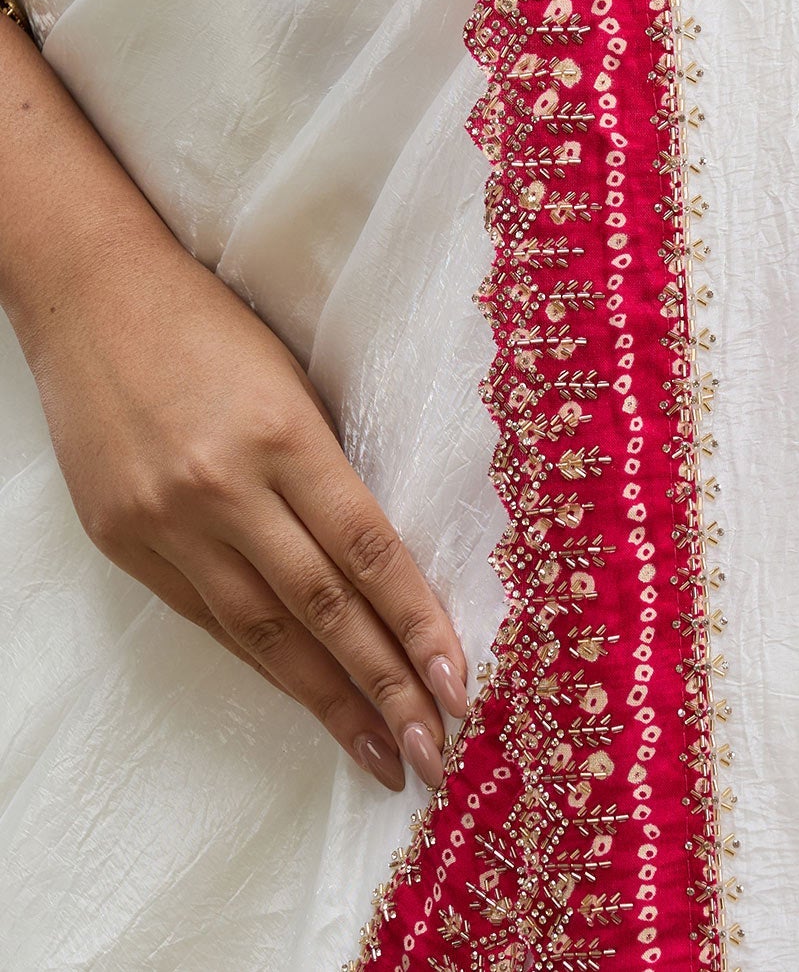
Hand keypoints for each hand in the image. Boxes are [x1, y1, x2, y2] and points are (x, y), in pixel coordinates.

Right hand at [21, 208, 469, 792]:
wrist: (92, 295)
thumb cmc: (210, 323)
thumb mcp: (291, 380)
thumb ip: (326, 469)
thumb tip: (379, 562)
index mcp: (282, 433)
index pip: (367, 549)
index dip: (417, 622)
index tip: (458, 683)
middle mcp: (223, 487)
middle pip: (321, 606)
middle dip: (384, 685)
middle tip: (432, 750)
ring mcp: (166, 520)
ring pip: (261, 631)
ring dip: (325, 699)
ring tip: (377, 750)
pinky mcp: (123, 539)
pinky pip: (205, 616)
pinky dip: (260, 661)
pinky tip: (301, 695)